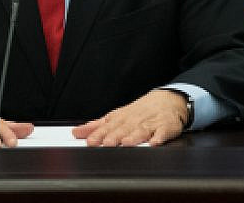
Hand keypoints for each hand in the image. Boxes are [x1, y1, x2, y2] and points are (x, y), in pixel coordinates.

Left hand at [72, 89, 188, 146]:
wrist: (167, 101)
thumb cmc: (138, 112)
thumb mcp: (116, 116)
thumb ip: (96, 126)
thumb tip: (76, 132)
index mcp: (121, 118)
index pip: (107, 127)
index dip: (98, 134)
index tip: (90, 141)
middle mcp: (134, 121)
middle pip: (123, 129)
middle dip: (114, 136)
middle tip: (106, 143)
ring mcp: (150, 124)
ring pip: (141, 131)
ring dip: (133, 137)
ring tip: (126, 143)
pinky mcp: (165, 127)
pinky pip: (162, 132)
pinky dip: (159, 137)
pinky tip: (155, 142)